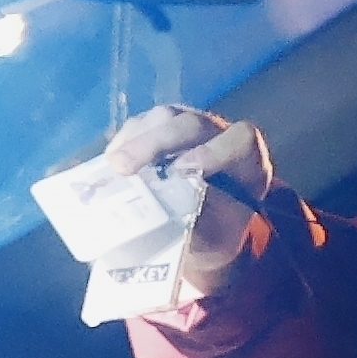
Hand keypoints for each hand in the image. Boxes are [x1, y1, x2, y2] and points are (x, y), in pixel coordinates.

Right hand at [99, 104, 273, 301]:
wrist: (204, 230)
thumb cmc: (213, 233)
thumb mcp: (212, 240)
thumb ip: (196, 226)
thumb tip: (165, 219)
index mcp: (246, 160)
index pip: (238, 141)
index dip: (212, 152)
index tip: (182, 171)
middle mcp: (220, 135)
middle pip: (191, 124)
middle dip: (156, 142)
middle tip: (123, 166)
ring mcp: (189, 126)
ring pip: (164, 117)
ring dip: (136, 140)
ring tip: (114, 165)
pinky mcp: (162, 127)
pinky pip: (142, 124)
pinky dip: (124, 141)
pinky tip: (110, 162)